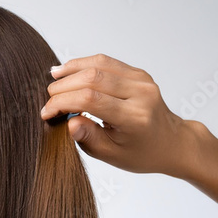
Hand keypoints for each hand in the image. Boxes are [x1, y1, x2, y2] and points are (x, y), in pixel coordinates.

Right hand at [41, 53, 205, 177]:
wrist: (171, 142)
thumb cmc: (141, 153)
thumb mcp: (112, 155)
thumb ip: (89, 138)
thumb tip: (68, 121)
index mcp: (135, 118)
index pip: (91, 100)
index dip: (62, 103)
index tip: (47, 112)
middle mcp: (141, 94)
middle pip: (93, 78)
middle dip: (64, 86)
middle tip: (49, 99)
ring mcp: (141, 80)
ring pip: (98, 64)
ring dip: (72, 70)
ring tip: (53, 79)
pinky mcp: (138, 73)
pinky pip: (106, 62)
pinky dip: (84, 65)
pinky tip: (70, 72)